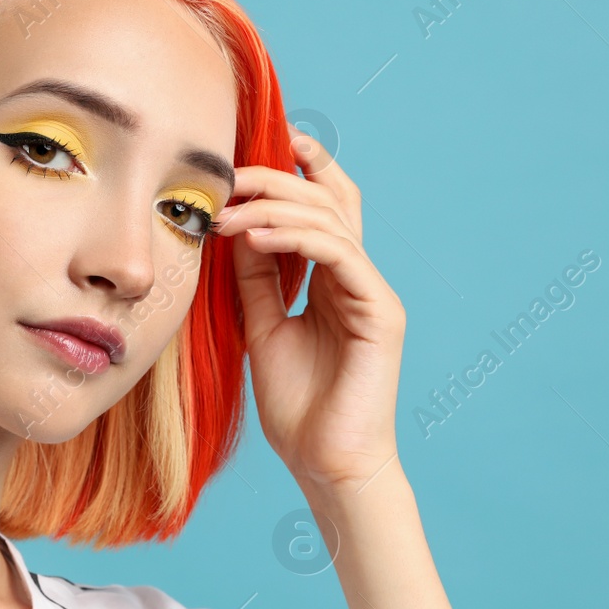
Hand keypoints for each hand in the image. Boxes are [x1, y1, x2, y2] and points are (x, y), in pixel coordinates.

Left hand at [215, 124, 405, 493]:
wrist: (326, 464)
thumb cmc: (299, 408)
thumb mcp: (263, 327)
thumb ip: (256, 278)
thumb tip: (237, 226)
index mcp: (335, 281)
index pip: (325, 207)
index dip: (303, 169)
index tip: (264, 143)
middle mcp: (359, 279)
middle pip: (328, 202)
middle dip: (276, 181)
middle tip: (227, 179)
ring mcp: (374, 292)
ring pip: (332, 221)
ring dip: (274, 207)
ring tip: (227, 214)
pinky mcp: (381, 311)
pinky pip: (340, 254)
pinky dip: (295, 238)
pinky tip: (253, 237)